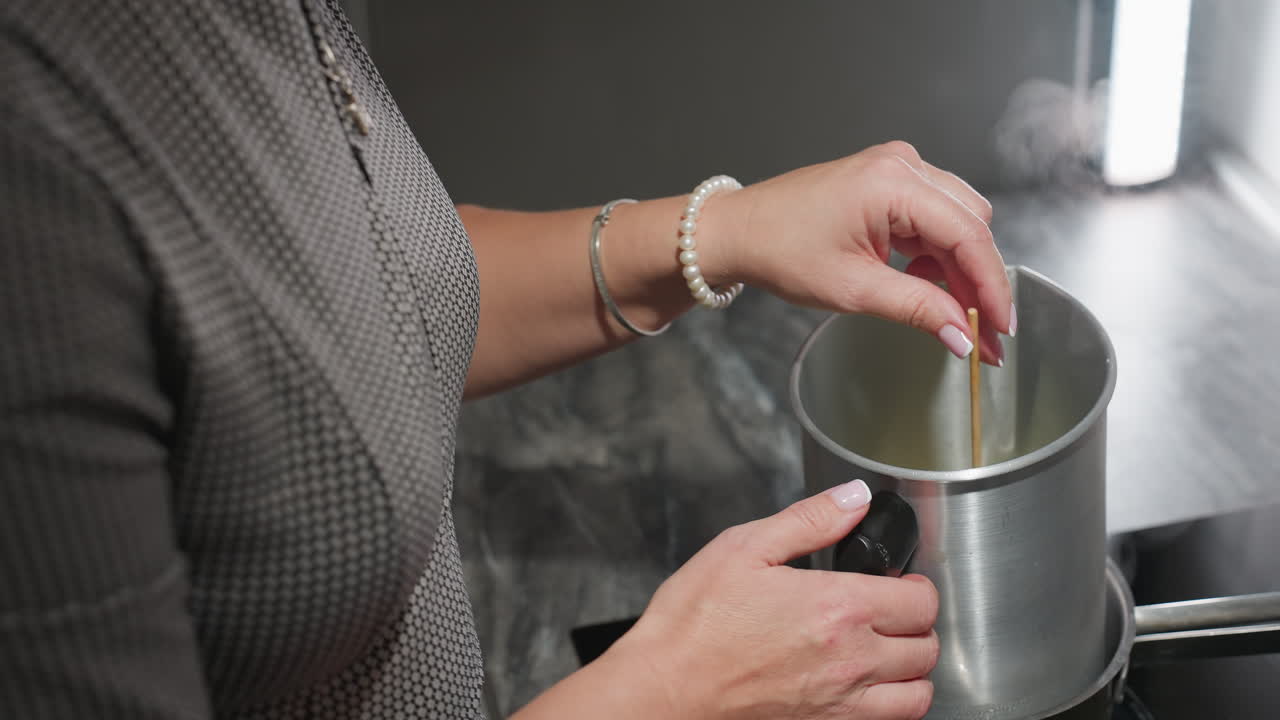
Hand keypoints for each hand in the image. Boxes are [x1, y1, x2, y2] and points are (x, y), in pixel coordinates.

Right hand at [609, 480, 939, 719]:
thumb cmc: (694, 624)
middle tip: (890, 609)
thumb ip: (810, 520)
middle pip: (926, 645)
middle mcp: (850, 659)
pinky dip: (894, 703)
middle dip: (916, 622)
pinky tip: (869, 684)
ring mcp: (841, 701)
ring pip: (918, 691)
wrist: (666, 688)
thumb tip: (853, 498)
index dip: (915, 584)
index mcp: (837, 607)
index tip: (898, 581)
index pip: (920, 601)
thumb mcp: (745, 548)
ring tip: (887, 648)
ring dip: (912, 667)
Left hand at [707, 141, 1013, 364]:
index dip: (992, 285)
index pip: (968, 235)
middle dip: (978, 280)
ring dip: (959, 269)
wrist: (739, 231)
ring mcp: (896, 169)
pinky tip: (923, 285)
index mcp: (892, 183)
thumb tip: (964, 335)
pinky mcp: (889, 181)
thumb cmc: (780, 250)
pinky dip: (937, 255)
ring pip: (958, 221)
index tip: (1003, 327)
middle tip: (980, 333)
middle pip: (971, 225)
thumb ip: (918, 309)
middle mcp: (902, 165)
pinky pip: (934, 217)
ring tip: (947, 313)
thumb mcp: (854, 289)